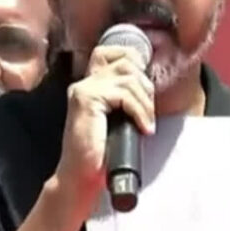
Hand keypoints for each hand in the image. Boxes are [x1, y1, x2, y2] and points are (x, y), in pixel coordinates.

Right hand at [54, 45, 154, 208]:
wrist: (80, 178)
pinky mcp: (87, 100)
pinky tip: (143, 128)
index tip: (145, 90)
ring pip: (128, 78)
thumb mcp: (117, 120)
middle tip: (148, 113)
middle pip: (126, 61)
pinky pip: (124, 94)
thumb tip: (149, 88)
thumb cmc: (101, 155)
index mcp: (89, 86)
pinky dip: (140, 112)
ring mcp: (83, 90)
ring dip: (145, 102)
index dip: (133, 60)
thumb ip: (125, 101)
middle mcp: (84, 83)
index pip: (110, 52)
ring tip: (146, 124)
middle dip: (145, 86)